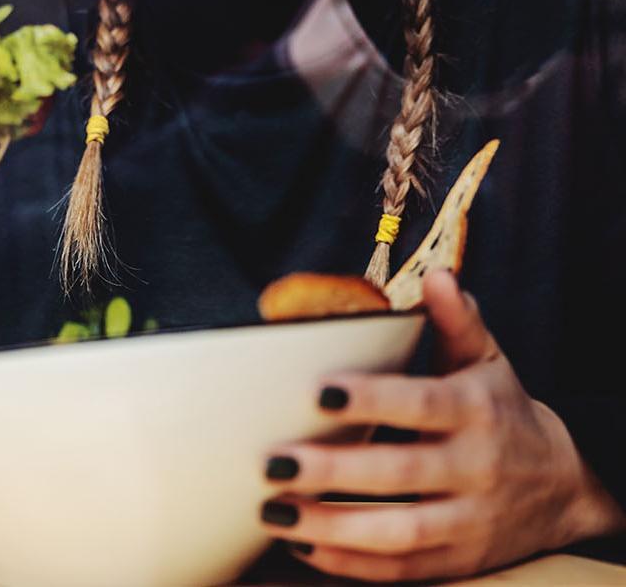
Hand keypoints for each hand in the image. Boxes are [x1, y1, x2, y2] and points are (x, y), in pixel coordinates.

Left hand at [259, 270, 625, 580]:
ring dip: (332, 528)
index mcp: (474, 409)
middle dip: (334, 471)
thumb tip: (439, 276)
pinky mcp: (458, 561)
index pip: (420, 404)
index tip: (318, 392)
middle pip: (401, 473)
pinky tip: (303, 546)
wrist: (560, 486)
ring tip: (274, 512)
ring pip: (398, 532)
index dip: (372, 400)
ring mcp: (468, 521)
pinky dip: (352, 566)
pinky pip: (402, 570)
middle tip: (274, 463)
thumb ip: (457, 319)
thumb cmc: (500, 407)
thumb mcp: (486, 359)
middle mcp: (474, 468)